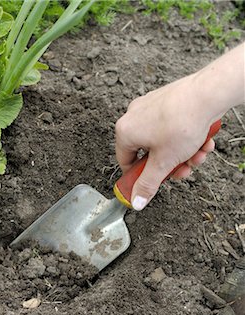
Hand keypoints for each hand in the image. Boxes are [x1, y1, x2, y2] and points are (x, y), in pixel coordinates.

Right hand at [115, 74, 214, 210]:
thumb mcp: (163, 163)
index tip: (151, 184)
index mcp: (125, 131)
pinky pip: (172, 128)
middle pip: (149, 154)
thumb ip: (148, 184)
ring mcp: (151, 107)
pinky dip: (186, 138)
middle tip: (181, 169)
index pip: (125, 163)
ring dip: (182, 154)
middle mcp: (134, 116)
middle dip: (169, 165)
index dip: (139, 177)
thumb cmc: (182, 123)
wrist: (208, 94)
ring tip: (196, 154)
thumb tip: (137, 200)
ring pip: (164, 142)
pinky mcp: (167, 101)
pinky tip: (201, 141)